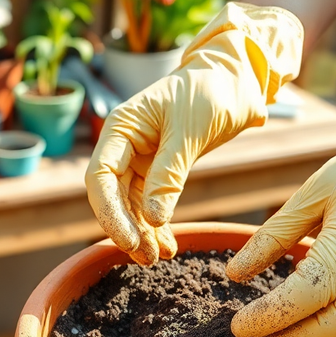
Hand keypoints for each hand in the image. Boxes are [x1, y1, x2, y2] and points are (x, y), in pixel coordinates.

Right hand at [85, 3, 302, 264]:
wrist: (235, 79)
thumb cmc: (209, 91)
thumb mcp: (189, 131)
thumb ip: (169, 174)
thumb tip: (152, 219)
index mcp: (121, 128)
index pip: (100, 176)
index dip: (109, 212)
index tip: (130, 240)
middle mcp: (124, 146)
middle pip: (112, 196)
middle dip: (127, 228)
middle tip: (147, 257)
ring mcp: (140, 159)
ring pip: (131, 204)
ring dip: (143, 232)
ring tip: (160, 257)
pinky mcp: (158, 171)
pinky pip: (151, 204)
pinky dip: (158, 225)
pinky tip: (168, 246)